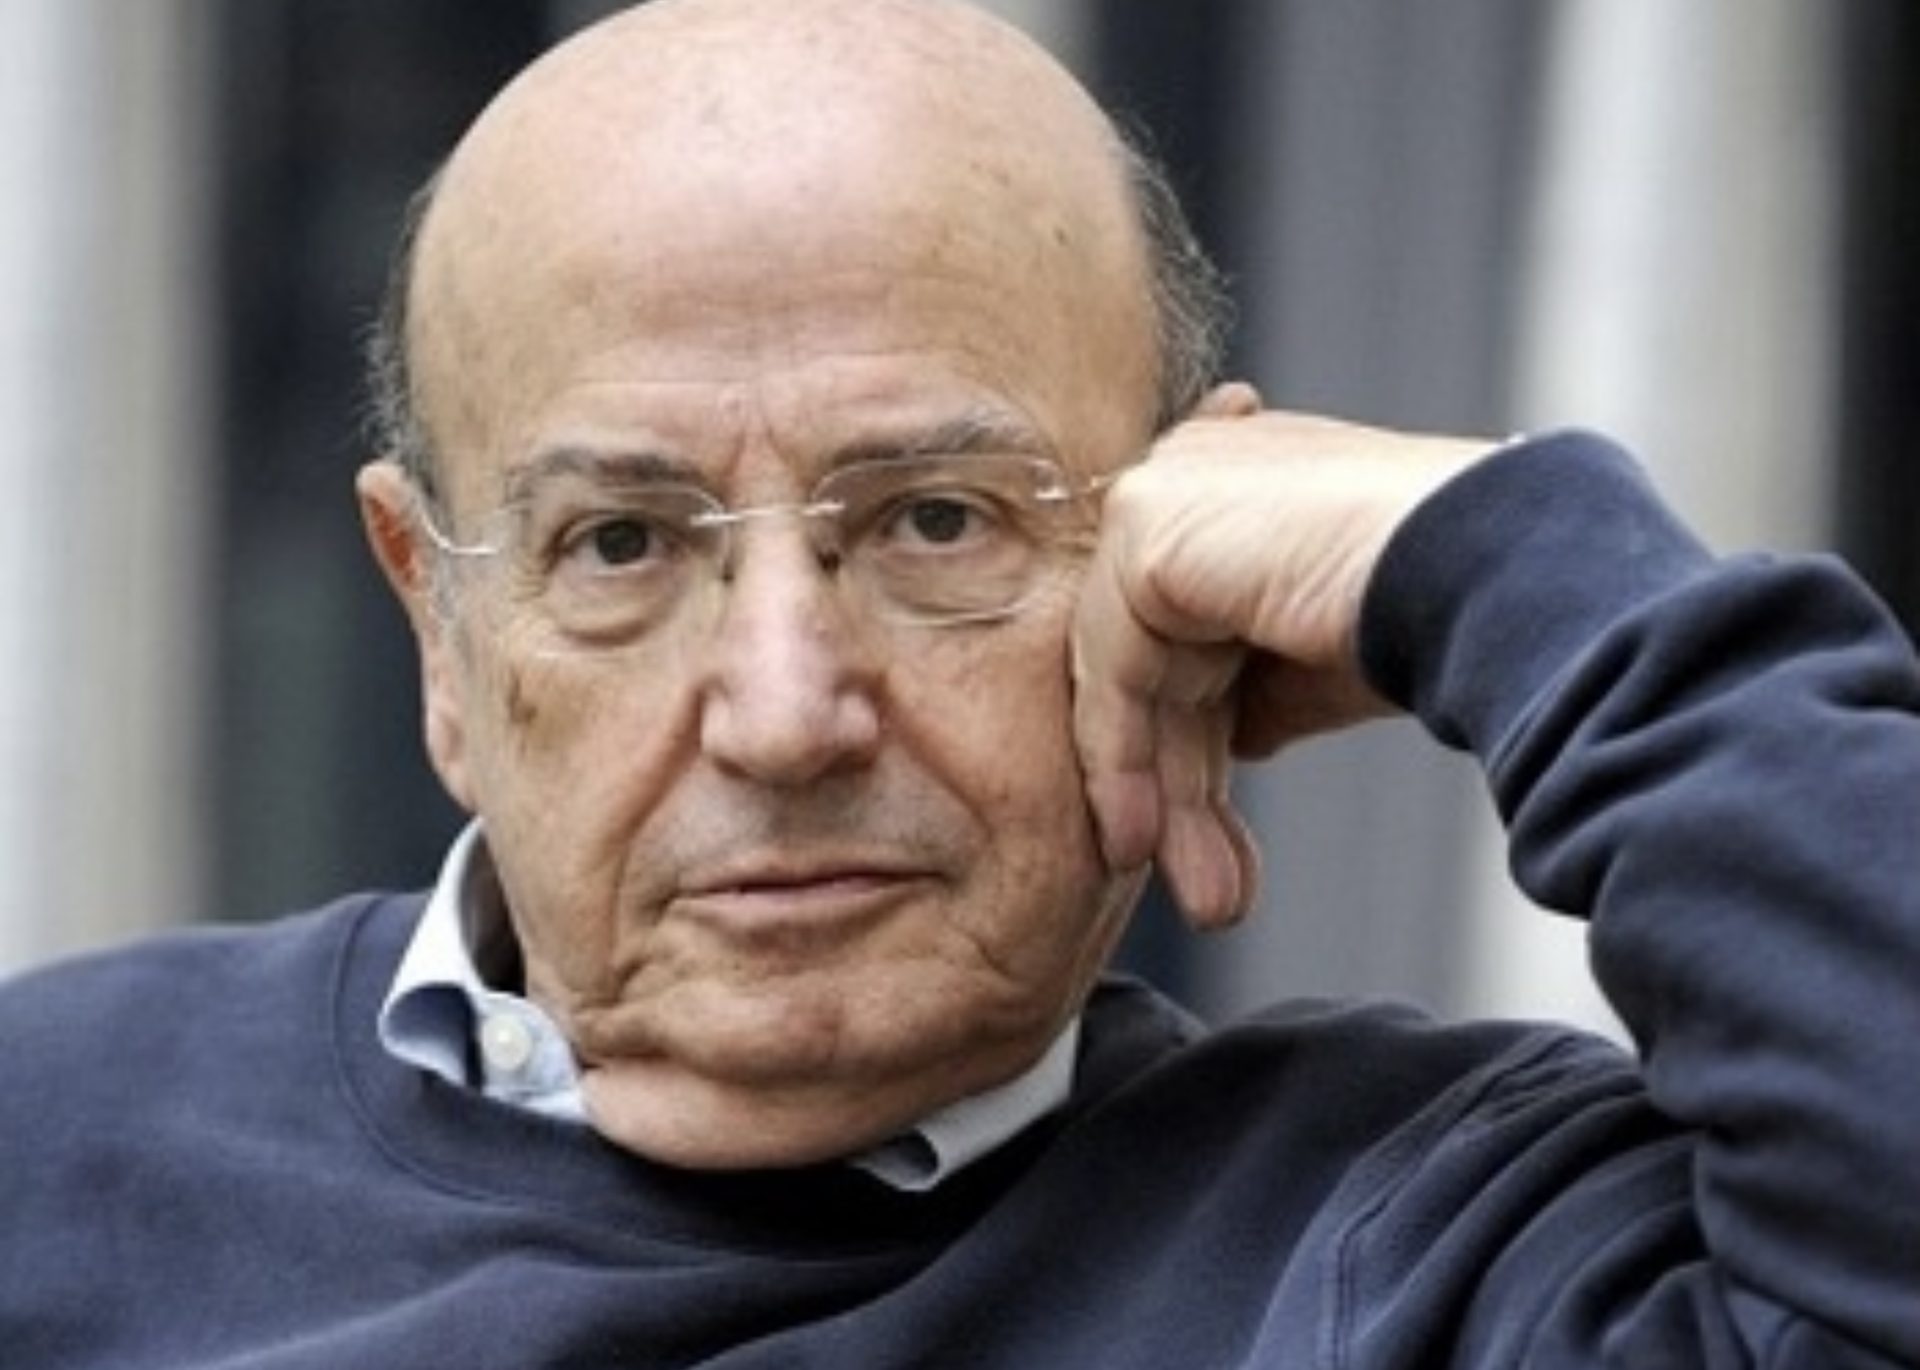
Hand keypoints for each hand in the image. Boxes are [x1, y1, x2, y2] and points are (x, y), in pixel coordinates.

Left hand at [1071, 391, 1491, 927]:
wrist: (1495, 573)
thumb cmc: (1449, 604)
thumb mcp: (1328, 660)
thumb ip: (1264, 685)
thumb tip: (1232, 735)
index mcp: (1243, 484)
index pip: (1189, 636)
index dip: (1198, 750)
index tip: (1218, 848)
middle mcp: (1196, 474)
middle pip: (1160, 666)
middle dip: (1185, 793)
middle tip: (1214, 893)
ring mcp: (1165, 494)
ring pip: (1132, 680)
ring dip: (1165, 802)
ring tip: (1209, 900)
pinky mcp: (1147, 529)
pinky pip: (1116, 671)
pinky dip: (1124, 765)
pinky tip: (1145, 840)